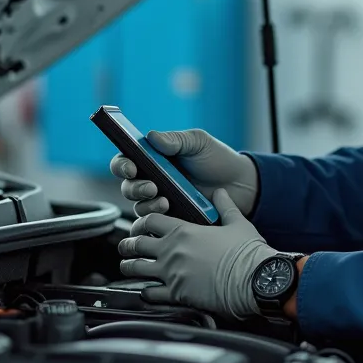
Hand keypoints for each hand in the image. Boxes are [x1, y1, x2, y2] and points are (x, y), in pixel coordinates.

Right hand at [110, 129, 258, 216]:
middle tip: (152, 187)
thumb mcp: (199, 142)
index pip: (125, 161)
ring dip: (147, 206)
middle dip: (135, 188)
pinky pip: (153, 225)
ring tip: (166, 202)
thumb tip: (152, 137)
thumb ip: (177, 139)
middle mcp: (152, 180)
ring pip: (138, 207)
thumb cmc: (217, 159)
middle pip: (127, 187)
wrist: (240, 185)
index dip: (122, 165)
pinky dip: (157, 221)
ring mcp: (161, 201)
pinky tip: (170, 213)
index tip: (131, 168)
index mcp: (153, 158)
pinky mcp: (171, 219)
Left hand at [117, 189, 274, 319]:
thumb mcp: (237, 223)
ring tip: (129, 268)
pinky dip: (145, 292)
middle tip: (128, 247)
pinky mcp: (176, 294)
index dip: (141, 222)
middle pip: (135, 244)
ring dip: (130, 267)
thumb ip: (226, 206)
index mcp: (184, 231)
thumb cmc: (247, 251)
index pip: (150, 221)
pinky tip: (147, 290)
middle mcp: (172, 251)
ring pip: (135, 269)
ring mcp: (171, 274)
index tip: (141, 226)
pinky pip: (149, 293)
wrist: (253, 280)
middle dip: (128, 245)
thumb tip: (220, 191)